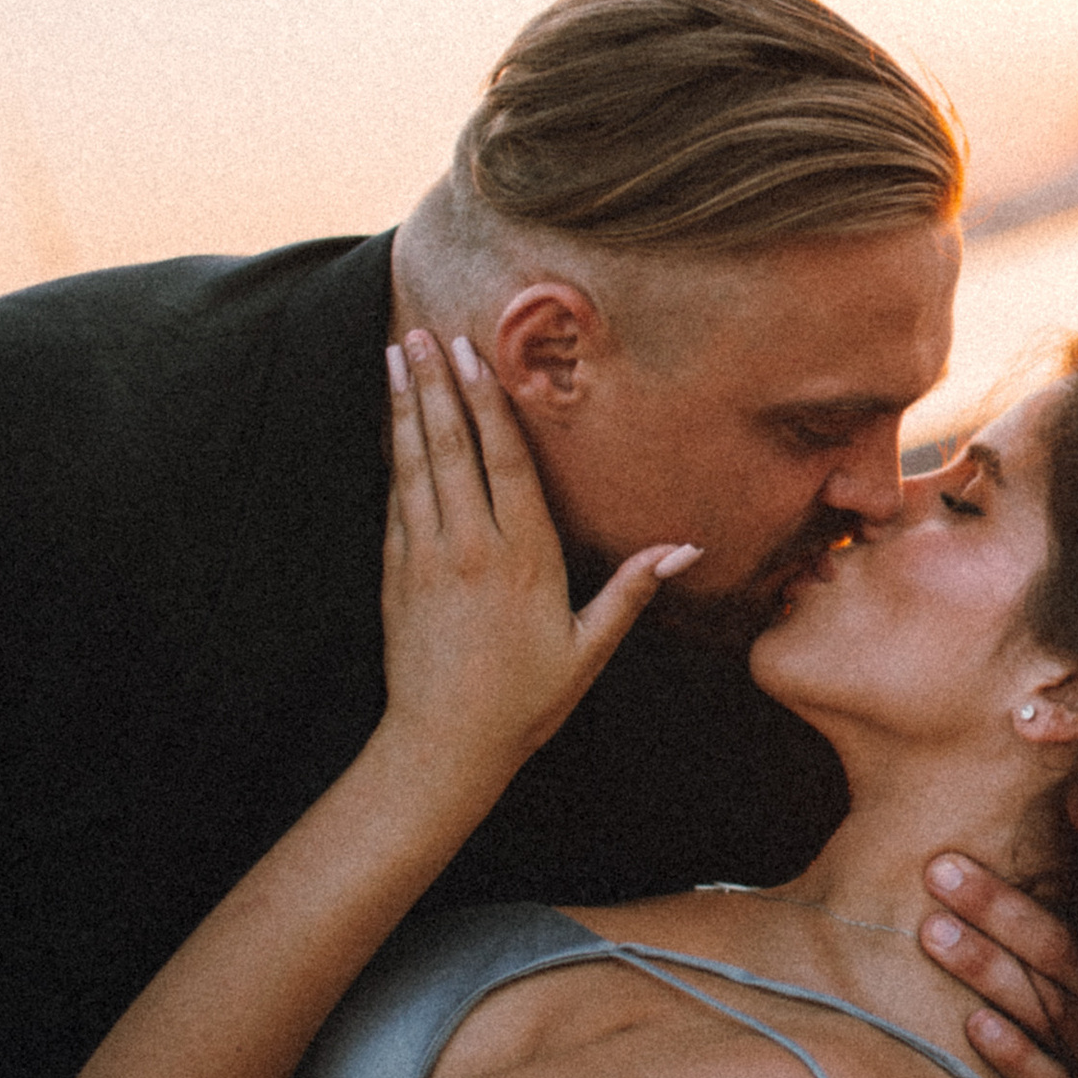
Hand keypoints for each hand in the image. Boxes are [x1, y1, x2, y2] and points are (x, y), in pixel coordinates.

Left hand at [381, 330, 696, 788]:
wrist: (441, 746)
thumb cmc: (523, 701)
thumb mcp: (587, 648)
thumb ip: (630, 590)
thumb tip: (685, 549)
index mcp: (523, 559)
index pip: (505, 463)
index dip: (489, 405)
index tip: (474, 356)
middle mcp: (470, 549)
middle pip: (451, 449)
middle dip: (438, 385)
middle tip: (423, 331)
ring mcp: (426, 558)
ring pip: (414, 466)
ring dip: (406, 407)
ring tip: (399, 354)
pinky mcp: (395, 574)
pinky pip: (395, 500)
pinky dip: (392, 455)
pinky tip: (392, 421)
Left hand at [918, 855, 1077, 1077]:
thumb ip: (1047, 948)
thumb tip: (1028, 872)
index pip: (1056, 918)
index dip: (1002, 889)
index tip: (945, 859)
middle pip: (1052, 947)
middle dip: (993, 907)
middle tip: (936, 871)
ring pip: (1045, 1005)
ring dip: (989, 967)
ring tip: (933, 934)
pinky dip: (1015, 1052)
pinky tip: (975, 1026)